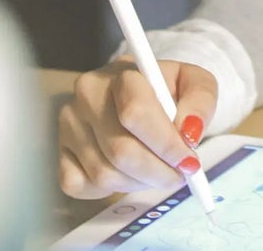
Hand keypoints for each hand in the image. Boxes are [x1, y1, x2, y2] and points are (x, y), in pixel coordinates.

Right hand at [57, 56, 217, 198]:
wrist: (143, 92)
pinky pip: (82, 186)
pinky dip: (112, 189)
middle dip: (157, 171)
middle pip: (121, 150)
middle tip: (180, 175)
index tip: (189, 161)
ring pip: (104, 173)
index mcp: (121, 73)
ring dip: (140, 182)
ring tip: (158, 170)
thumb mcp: (195, 83)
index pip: (136, 113)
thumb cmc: (169, 90)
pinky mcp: (61, 152)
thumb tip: (189, 133)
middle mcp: (86, 96)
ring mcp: (69, 125)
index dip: (166, 144)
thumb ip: (200, 101)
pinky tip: (131, 174)